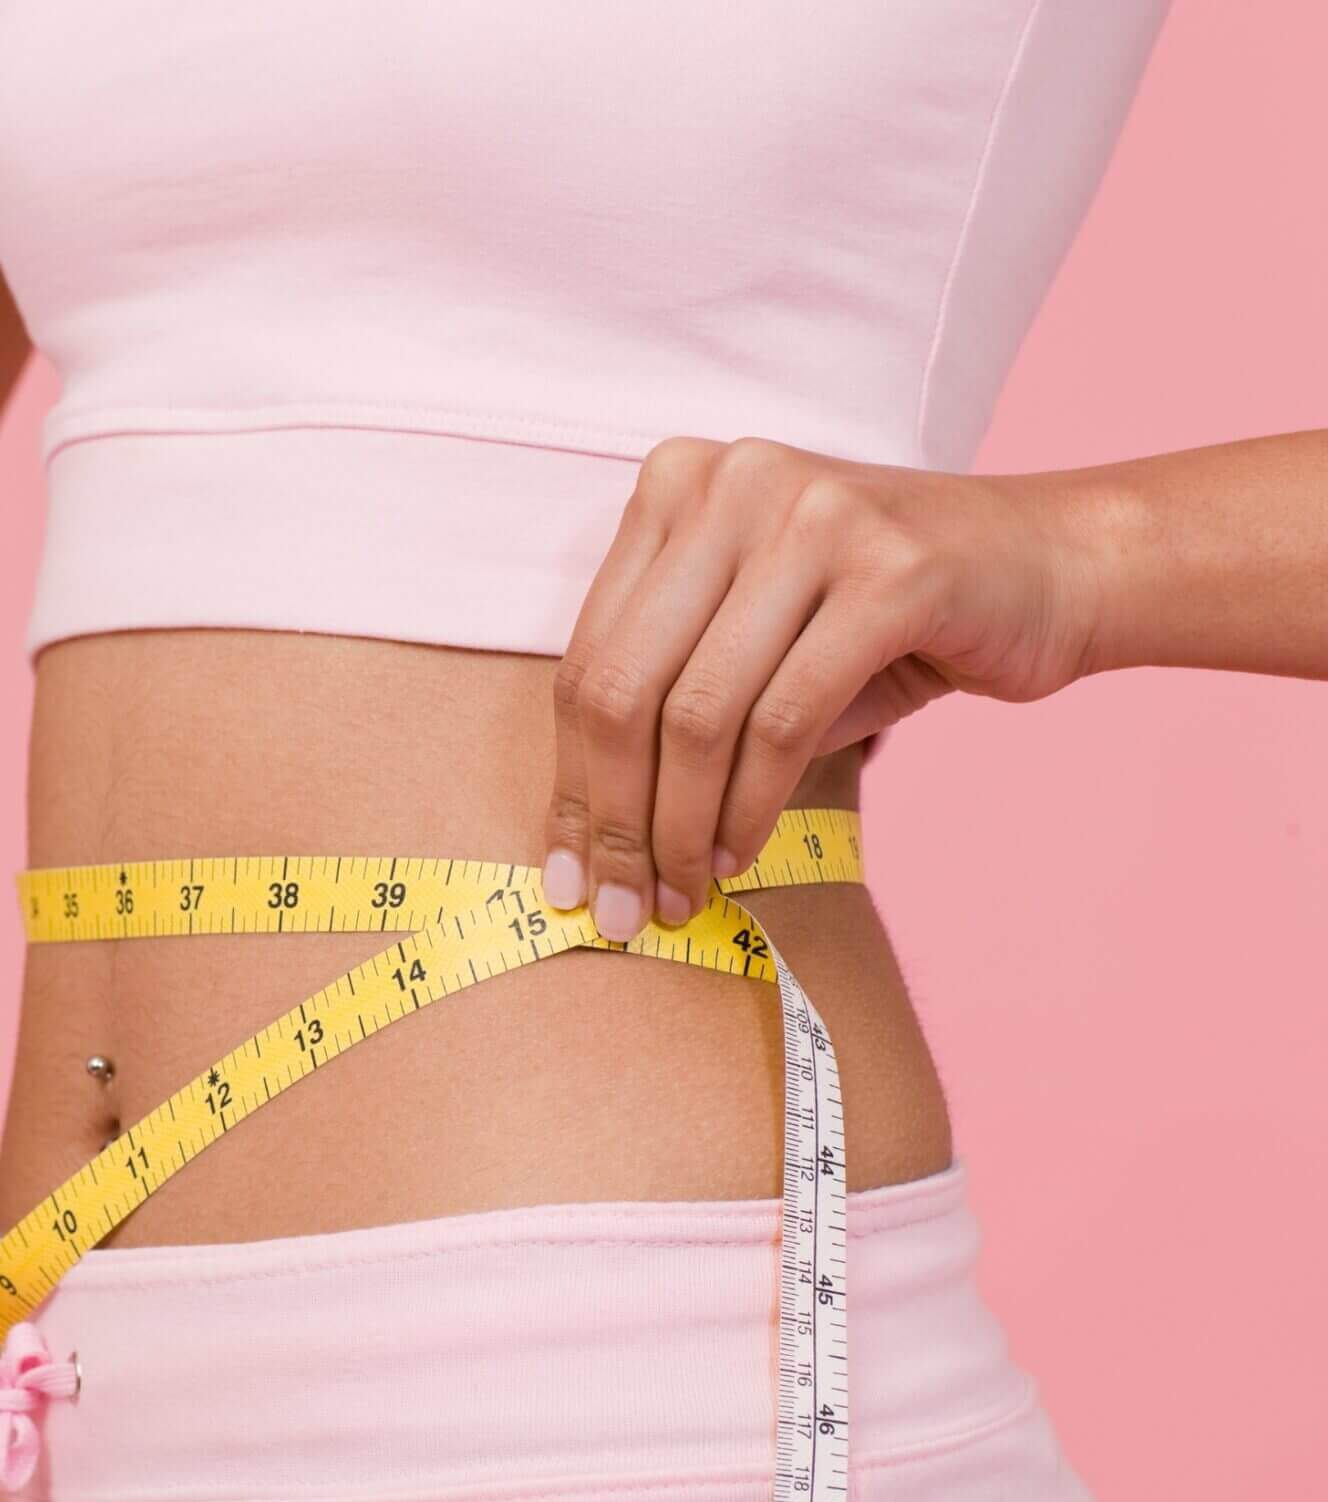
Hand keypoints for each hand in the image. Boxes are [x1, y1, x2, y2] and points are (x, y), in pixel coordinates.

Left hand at [542, 436, 1101, 937]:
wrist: (1055, 566)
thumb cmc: (888, 618)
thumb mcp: (757, 636)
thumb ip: (669, 701)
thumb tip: (588, 839)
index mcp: (680, 482)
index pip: (588, 656)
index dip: (569, 778)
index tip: (561, 870)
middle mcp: (734, 481)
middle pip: (625, 686)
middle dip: (613, 817)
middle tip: (618, 905)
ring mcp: (811, 516)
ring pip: (697, 712)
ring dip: (679, 826)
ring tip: (680, 892)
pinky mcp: (889, 572)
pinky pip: (783, 720)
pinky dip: (750, 805)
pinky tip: (739, 854)